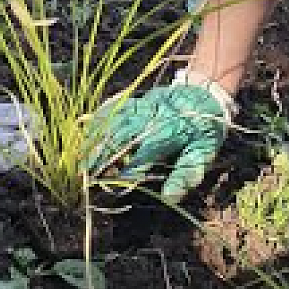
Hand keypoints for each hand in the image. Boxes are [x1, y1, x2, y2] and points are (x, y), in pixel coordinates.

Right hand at [88, 77, 234, 204]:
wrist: (206, 92)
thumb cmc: (205, 128)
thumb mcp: (205, 152)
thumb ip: (187, 174)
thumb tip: (169, 197)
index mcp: (170, 133)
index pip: (143, 154)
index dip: (127, 171)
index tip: (112, 186)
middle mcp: (152, 117)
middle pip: (122, 135)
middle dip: (102, 154)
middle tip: (85, 171)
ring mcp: (143, 105)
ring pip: (115, 119)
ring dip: (97, 136)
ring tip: (81, 154)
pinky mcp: (138, 98)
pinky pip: (115, 106)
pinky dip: (100, 116)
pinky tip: (87, 127)